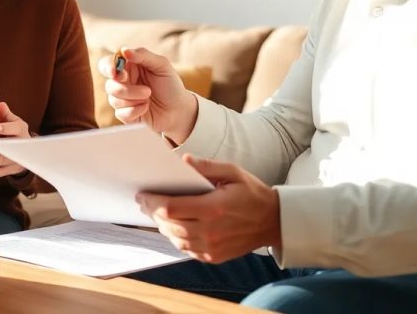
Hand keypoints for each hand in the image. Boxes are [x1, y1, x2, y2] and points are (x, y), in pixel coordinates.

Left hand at [0, 101, 30, 177]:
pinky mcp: (11, 170)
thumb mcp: (12, 120)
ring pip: (2, 161)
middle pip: (9, 148)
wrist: (25, 149)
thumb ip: (4, 113)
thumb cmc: (13, 130)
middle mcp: (21, 146)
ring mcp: (17, 159)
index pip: (16, 129)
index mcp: (21, 130)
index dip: (6, 128)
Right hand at [98, 47, 197, 143]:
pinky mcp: (125, 114)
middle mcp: (123, 82)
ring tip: (149, 98)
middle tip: (148, 91)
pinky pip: (120, 114)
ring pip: (114, 100)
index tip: (114, 72)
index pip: (107, 64)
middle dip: (127, 89)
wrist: (179, 110)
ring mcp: (123, 99)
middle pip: (110, 85)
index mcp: (128, 67)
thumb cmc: (170, 85)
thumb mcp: (162, 66)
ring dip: (134, 100)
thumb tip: (124, 51)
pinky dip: (135, 111)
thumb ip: (143, 55)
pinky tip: (146, 108)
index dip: (108, 67)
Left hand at [137, 155, 280, 263]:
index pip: (171, 208)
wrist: (273, 221)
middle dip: (153, 212)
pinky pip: (186, 249)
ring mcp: (211, 247)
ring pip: (175, 238)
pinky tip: (173, 226)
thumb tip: (183, 160)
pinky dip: (176, 237)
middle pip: (169, 224)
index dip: (152, 201)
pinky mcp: (213, 256)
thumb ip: (207, 166)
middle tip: (144, 201)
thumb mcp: (233, 172)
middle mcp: (210, 231)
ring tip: (156, 212)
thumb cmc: (251, 193)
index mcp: (213, 208)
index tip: (143, 193)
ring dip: (162, 226)